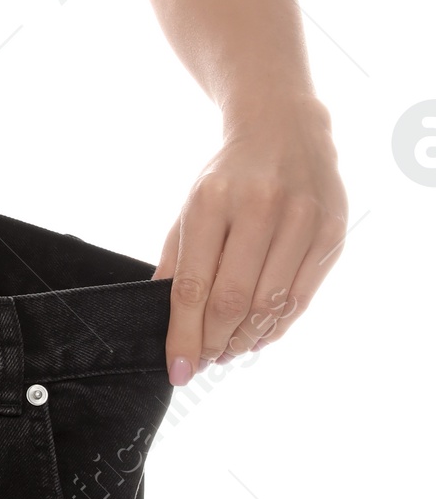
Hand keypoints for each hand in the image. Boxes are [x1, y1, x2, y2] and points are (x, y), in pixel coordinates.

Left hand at [155, 98, 346, 383]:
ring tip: (229, 350)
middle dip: (214, 342)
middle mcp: (260, 207)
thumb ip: (176, 264)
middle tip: (204, 360)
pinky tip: (258, 335)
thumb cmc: (228, 176)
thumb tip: (166, 324)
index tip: (179, 371)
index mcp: (212, 201)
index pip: (193, 287)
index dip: (183, 336)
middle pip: (233, 302)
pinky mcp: (332, 231)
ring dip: (246, 340)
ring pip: (271, 305)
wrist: (283, 127)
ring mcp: (302, 218)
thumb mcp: (189, 209)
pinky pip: (301, 297)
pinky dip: (277, 326)